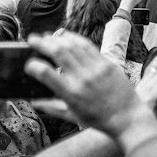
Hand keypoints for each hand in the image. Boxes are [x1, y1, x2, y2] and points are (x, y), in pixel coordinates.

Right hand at [25, 31, 148, 143]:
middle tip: (33, 40)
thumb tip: (34, 102)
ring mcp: (95, 69)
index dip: (33, 66)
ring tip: (47, 37)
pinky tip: (66, 36)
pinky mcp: (106, 63)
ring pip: (71, 45)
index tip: (29, 64)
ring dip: (56, 38)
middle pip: (57, 52)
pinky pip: (87, 45)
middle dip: (41, 43)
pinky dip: (74, 38)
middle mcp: (82, 79)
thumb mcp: (73, 117)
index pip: (46, 74)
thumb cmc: (100, 120)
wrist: (127, 118)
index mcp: (71, 94)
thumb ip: (52, 108)